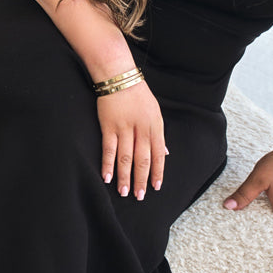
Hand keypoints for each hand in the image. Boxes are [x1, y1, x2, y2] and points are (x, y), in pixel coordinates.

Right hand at [97, 82, 166, 200]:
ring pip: (126, 157)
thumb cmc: (138, 94)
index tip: (156, 187)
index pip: (159, 154)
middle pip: (143, 159)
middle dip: (141, 179)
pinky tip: (106, 177)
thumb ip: (159, 134)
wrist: (119, 76)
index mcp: (155, 125)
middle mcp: (141, 128)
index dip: (157, 171)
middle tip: (139, 196)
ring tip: (124, 192)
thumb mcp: (155, 112)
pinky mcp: (108, 126)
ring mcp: (124, 128)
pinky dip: (108, 164)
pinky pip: (108, 149)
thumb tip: (166, 154)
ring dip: (125, 177)